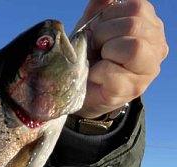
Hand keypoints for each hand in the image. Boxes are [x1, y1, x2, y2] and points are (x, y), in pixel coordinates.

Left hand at [73, 0, 167, 118]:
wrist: (78, 88)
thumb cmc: (90, 54)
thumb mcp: (93, 26)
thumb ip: (101, 6)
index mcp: (150, 25)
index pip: (137, 7)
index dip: (110, 16)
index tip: (98, 30)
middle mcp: (157, 46)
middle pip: (134, 25)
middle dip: (104, 34)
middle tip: (96, 46)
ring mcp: (148, 70)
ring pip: (133, 47)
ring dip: (106, 51)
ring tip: (99, 60)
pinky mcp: (132, 90)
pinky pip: (113, 73)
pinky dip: (96, 72)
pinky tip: (95, 76)